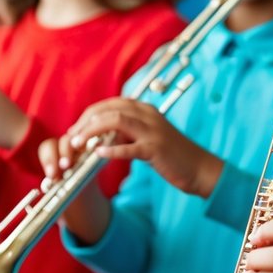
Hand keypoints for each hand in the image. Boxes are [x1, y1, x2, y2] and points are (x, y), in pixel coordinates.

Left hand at [52, 97, 221, 197]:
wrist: (200, 168)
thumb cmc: (173, 155)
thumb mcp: (149, 137)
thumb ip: (129, 133)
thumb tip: (103, 135)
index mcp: (146, 110)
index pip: (111, 104)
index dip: (90, 114)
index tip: (76, 129)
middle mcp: (149, 115)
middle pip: (110, 108)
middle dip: (86, 121)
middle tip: (72, 136)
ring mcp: (153, 131)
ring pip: (117, 121)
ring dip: (93, 130)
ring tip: (79, 144)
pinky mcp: (156, 149)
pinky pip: (129, 147)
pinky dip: (112, 150)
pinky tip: (98, 156)